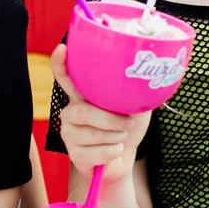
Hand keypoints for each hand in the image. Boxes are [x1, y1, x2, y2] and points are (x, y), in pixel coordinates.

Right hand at [52, 43, 149, 178]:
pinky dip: (114, 152)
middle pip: (84, 111)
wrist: (124, 158)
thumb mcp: (135, 106)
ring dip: (117, 137)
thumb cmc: (127, 128)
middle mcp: (71, 111)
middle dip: (112, 120)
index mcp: (83, 96)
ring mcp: (69, 132)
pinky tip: (114, 150)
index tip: (62, 49)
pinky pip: (97, 152)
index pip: (66, 77)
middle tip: (128, 123)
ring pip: (93, 133)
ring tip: (120, 137)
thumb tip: (147, 78)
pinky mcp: (73, 153)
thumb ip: (133, 92)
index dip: (61, 63)